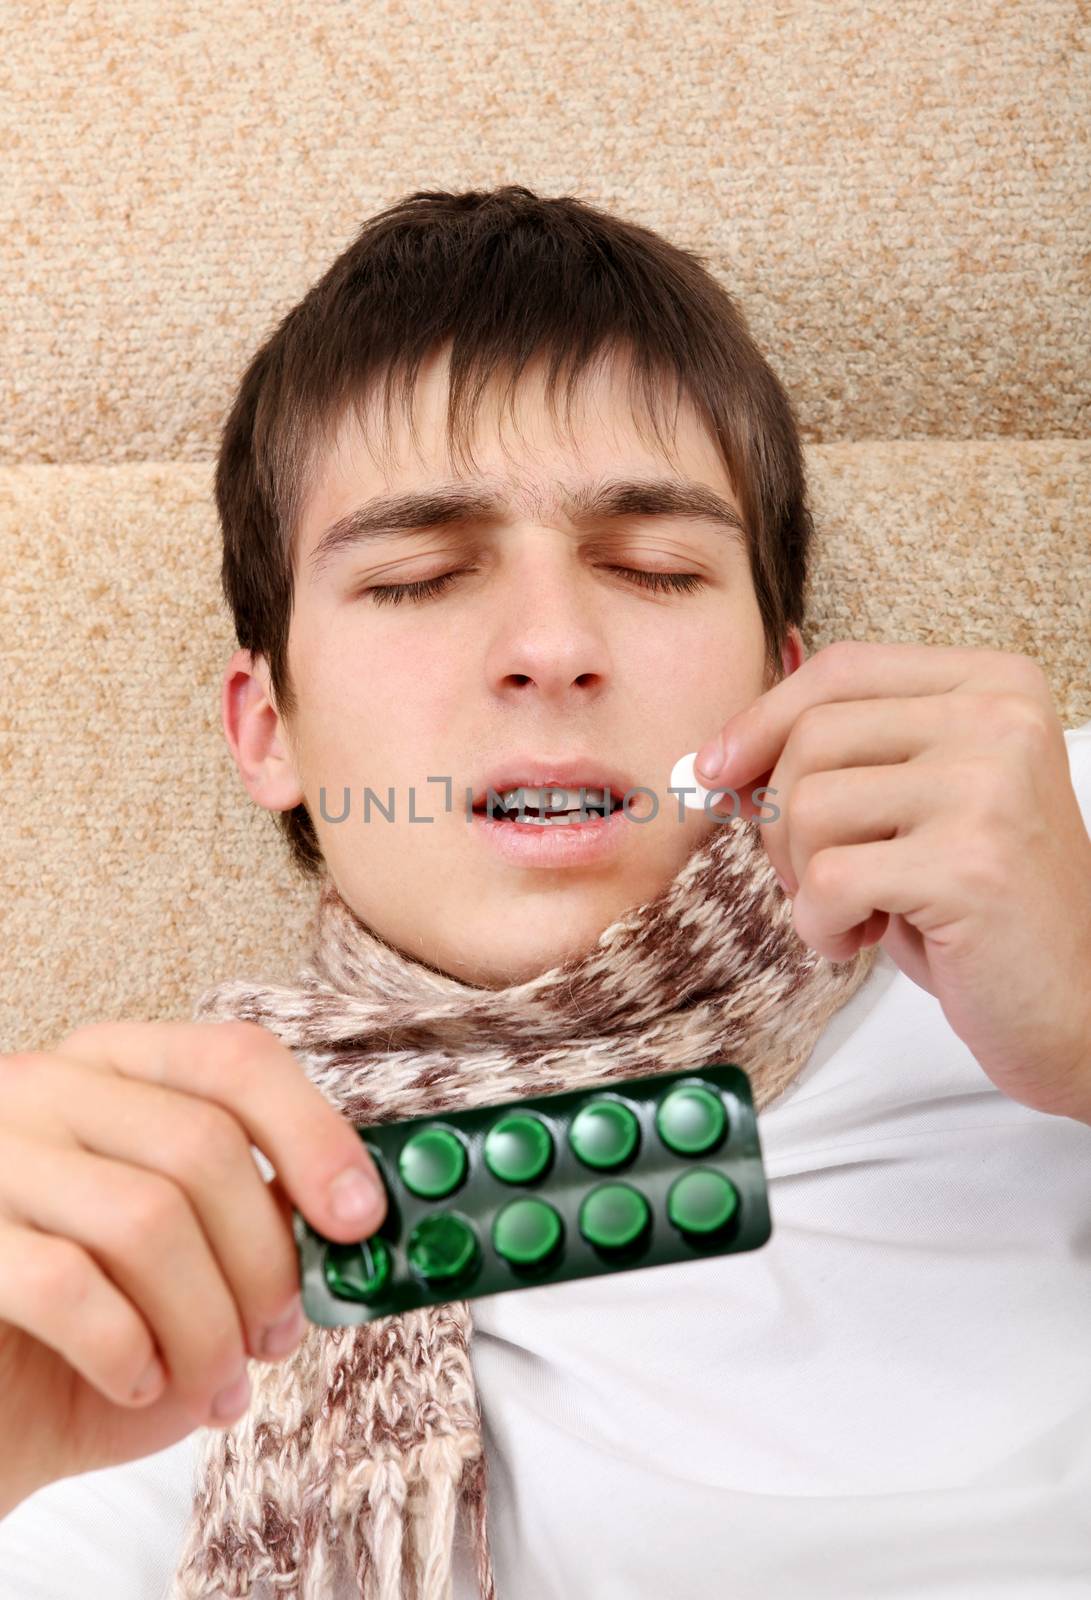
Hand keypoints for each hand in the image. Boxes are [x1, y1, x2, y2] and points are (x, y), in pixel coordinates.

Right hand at [0, 1019, 387, 1515]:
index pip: (236, 1059)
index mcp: (118, 1065)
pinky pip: (67, 1283)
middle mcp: (47, 1085)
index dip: (313, 1136)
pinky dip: (126, 1348)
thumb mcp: (194, 1258)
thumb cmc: (98, 1332)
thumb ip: (260, 1218)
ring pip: (147, 1218)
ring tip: (219, 1385)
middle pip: (203, 1145)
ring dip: (207, 1324)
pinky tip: (138, 1383)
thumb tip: (361, 1216)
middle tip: (279, 1340)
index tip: (362, 1218)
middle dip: (265, 1261)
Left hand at [695, 641, 1090, 1123]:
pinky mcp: (969, 865)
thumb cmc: (975, 903)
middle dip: (780, 819)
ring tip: (859, 909)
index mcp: (992, 683)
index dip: (760, 720)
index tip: (716, 772)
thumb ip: (843, 756)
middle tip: (816, 877)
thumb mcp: (914, 802)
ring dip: (803, 878)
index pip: (841, 670)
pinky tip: (865, 940)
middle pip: (813, 735)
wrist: (1072, 1000)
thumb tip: (716, 757)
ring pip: (808, 806)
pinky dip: (819, 925)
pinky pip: (826, 881)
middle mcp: (999, 719)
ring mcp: (989, 787)